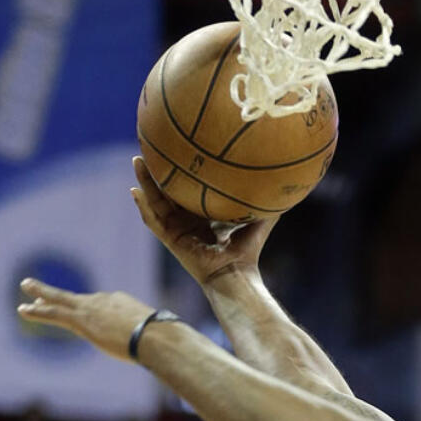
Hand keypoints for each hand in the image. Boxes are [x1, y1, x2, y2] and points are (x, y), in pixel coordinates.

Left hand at [18, 279, 153, 361]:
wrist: (156, 337)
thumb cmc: (163, 340)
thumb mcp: (158, 336)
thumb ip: (153, 338)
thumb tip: (167, 349)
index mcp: (122, 303)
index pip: (102, 306)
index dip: (93, 313)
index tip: (91, 322)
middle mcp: (104, 301)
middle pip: (76, 297)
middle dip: (56, 292)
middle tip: (36, 287)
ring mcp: (91, 309)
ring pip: (60, 300)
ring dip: (41, 294)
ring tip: (25, 287)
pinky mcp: (81, 321)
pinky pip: (54, 314)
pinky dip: (38, 312)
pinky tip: (23, 310)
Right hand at [132, 156, 276, 288]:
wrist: (236, 273)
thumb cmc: (247, 250)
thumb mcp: (257, 221)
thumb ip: (266, 205)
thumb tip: (286, 186)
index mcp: (202, 215)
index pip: (188, 189)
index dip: (181, 171)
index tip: (177, 149)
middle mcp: (186, 220)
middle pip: (166, 190)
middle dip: (158, 170)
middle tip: (150, 147)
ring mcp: (176, 229)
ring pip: (155, 201)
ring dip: (145, 181)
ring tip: (138, 160)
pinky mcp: (170, 239)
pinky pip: (153, 220)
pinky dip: (143, 206)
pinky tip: (135, 191)